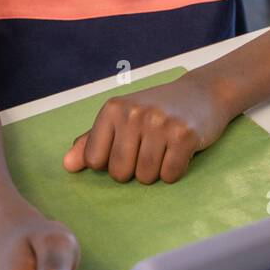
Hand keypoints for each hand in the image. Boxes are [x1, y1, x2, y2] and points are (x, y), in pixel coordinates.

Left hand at [63, 72, 231, 183]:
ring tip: (164, 149)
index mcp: (113, 109)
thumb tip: (67, 165)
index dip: (109, 162)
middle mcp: (134, 114)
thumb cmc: (157, 109)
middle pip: (119, 173)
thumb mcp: (121, 117)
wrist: (202, 92)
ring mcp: (160, 124)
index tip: (125, 148)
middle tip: (148, 149)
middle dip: (133, 170)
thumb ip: (92, 140)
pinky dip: (174, 171)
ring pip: (145, 177)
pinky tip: (179, 152)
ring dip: (155, 171)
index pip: (94, 160)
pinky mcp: (184, 136)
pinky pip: (170, 176)